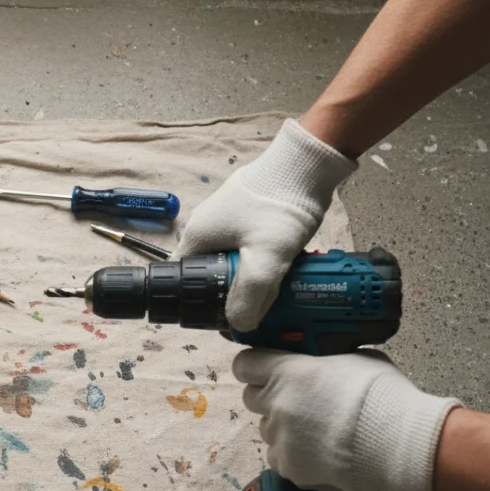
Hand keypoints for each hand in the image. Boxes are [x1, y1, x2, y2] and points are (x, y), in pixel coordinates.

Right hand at [176, 119, 356, 330]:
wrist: (306, 165)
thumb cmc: (276, 209)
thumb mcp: (264, 260)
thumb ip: (249, 297)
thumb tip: (239, 325)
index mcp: (197, 237)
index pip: (183, 280)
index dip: (199, 303)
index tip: (222, 318)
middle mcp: (206, 228)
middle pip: (212, 274)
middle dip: (234, 293)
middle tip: (258, 307)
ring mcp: (229, 219)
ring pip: (235, 262)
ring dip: (253, 278)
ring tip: (275, 289)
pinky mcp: (250, 215)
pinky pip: (250, 248)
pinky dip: (263, 262)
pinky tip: (282, 267)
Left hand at [233, 348, 461, 490]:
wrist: (399, 442)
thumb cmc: (384, 396)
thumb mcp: (357, 359)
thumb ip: (328, 361)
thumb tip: (327, 363)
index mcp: (288, 372)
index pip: (245, 365)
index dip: (253, 367)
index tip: (260, 370)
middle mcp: (277, 404)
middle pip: (252, 398)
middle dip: (269, 398)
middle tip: (296, 401)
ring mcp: (281, 438)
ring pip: (267, 429)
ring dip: (284, 428)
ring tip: (316, 431)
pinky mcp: (289, 467)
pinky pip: (279, 457)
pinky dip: (293, 455)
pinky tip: (318, 453)